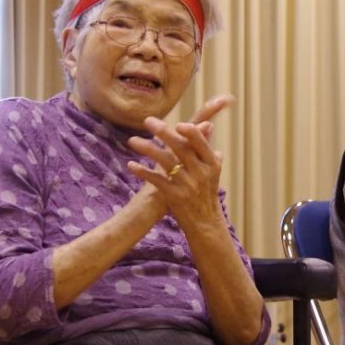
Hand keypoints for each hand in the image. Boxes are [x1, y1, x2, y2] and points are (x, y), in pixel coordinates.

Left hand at [126, 96, 233, 232]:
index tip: (177, 124)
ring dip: (148, 149)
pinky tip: (131, 165)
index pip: (200, 143)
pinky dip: (143, 172)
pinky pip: (156, 180)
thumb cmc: (206, 194)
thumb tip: (208, 125)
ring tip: (132, 141)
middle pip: (180, 148)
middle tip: (148, 121)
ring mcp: (187, 185)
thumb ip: (207, 148)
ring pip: (165, 162)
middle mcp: (200, 173)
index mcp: (211, 165)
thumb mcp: (213, 172)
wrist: (205, 223)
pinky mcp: (174, 196)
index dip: (190, 132)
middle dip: (163, 132)